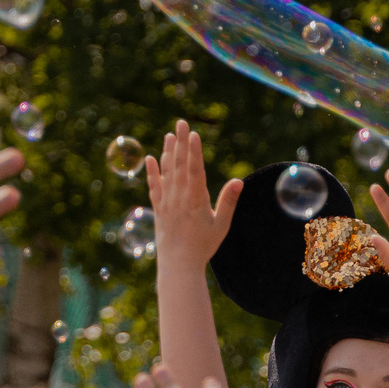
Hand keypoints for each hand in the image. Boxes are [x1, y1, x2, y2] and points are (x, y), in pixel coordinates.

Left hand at [145, 121, 238, 267]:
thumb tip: (238, 181)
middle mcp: (179, 197)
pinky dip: (152, 172)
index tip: (193, 134)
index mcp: (196, 200)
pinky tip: (150, 158)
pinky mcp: (158, 209)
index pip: (194, 169)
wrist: (178, 265)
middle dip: (181, 143)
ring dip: (167, 152)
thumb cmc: (203, 246)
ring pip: (166, 172)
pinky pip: (154, 186)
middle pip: (179, 165)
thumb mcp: (221, 225)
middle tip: (180, 122)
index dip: (194, 151)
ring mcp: (166, 202)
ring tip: (169, 135)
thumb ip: (228, 202)